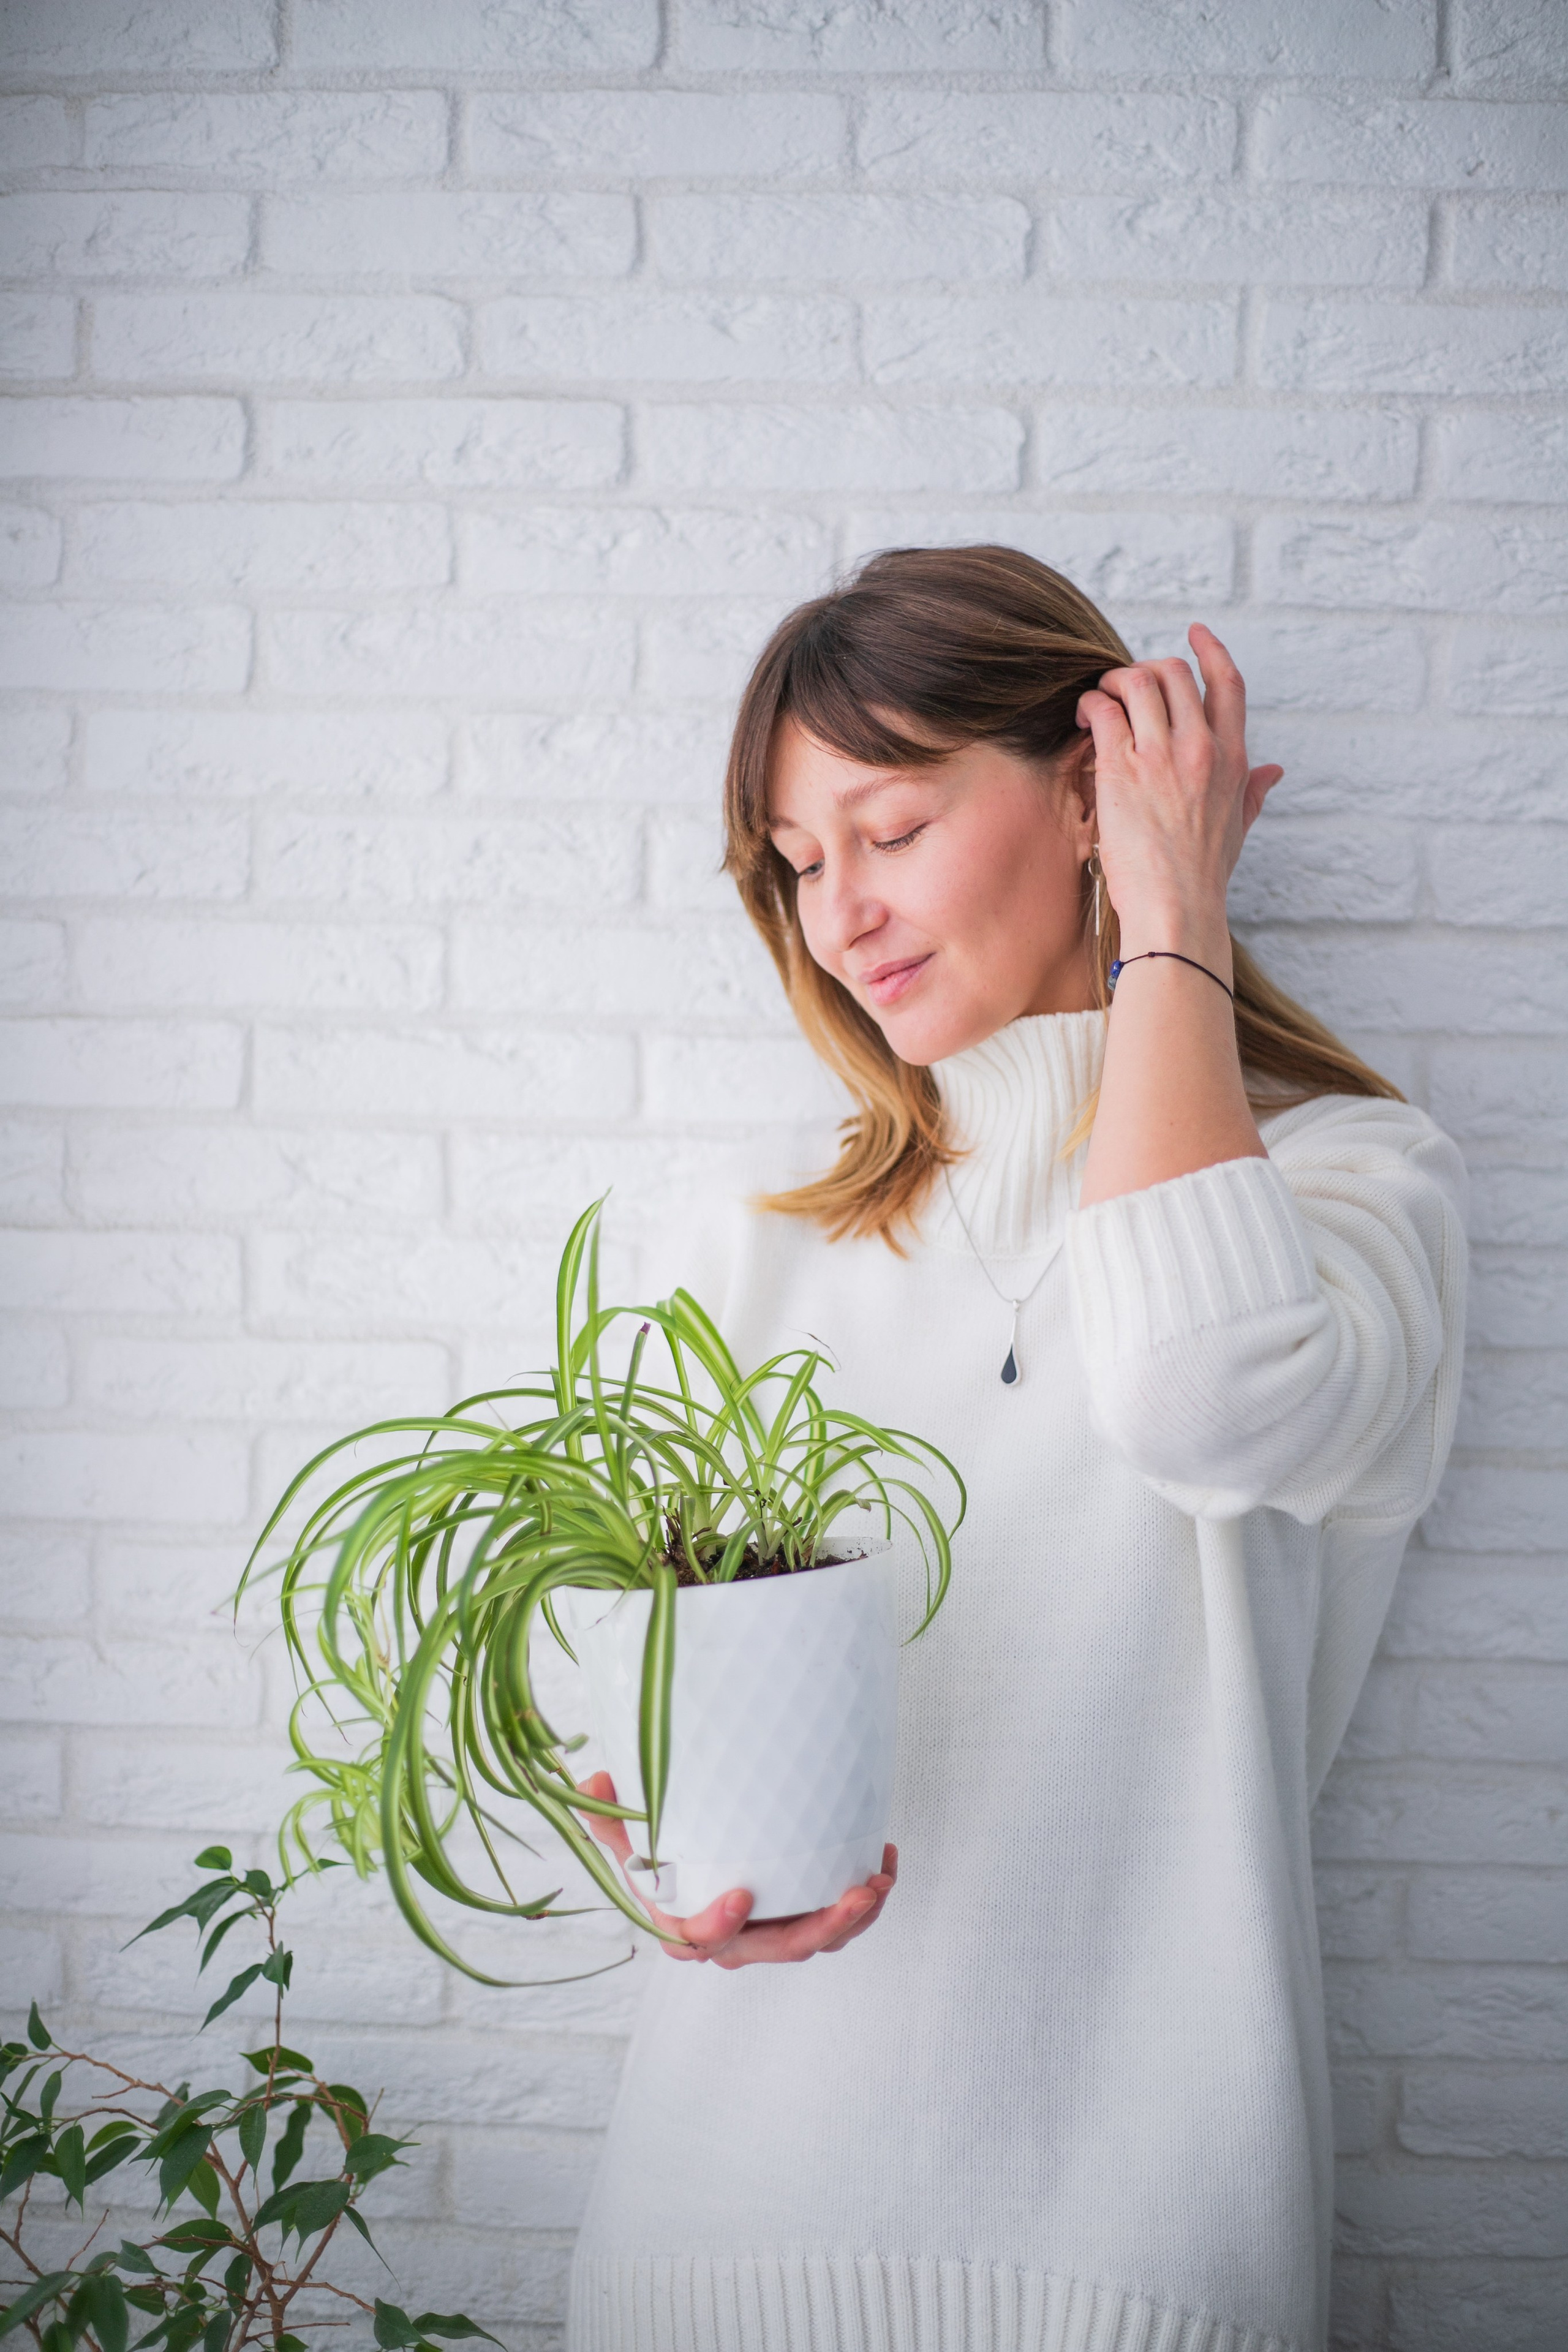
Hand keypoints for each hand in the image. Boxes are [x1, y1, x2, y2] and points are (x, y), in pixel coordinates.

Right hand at [574, 1770, 897, 1967]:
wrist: (686, 1867)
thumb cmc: (656, 1852)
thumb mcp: (627, 1834)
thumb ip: (611, 1813)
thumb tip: (596, 1780)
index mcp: (682, 1925)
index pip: (698, 1939)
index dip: (717, 1924)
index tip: (741, 1894)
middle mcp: (730, 1941)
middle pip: (778, 1948)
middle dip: (822, 1926)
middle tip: (855, 1894)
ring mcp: (767, 1934)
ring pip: (815, 1941)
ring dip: (854, 1919)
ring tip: (881, 1881)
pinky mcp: (795, 1919)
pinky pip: (833, 1923)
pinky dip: (861, 1904)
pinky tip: (881, 1862)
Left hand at [1075, 622, 1282, 941]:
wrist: (1176, 910)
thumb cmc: (1202, 877)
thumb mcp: (1239, 827)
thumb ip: (1254, 791)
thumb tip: (1275, 770)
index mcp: (1233, 759)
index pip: (1228, 684)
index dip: (1210, 650)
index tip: (1195, 633)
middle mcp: (1201, 748)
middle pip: (1175, 672)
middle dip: (1147, 668)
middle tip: (1126, 686)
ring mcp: (1161, 755)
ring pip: (1138, 680)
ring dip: (1113, 680)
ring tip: (1101, 697)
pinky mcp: (1122, 769)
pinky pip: (1104, 710)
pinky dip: (1090, 703)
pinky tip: (1084, 717)